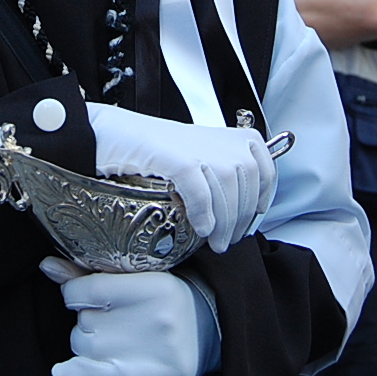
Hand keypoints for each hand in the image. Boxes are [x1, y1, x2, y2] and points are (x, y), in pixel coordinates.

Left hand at [41, 258, 202, 375]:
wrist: (207, 334)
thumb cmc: (164, 300)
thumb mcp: (138, 276)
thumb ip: (90, 272)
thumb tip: (46, 266)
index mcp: (154, 286)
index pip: (86, 289)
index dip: (75, 292)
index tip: (83, 293)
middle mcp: (152, 320)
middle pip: (83, 319)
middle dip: (89, 316)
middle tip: (115, 316)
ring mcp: (146, 352)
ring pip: (83, 344)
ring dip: (89, 341)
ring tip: (119, 336)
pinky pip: (91, 375)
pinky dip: (74, 372)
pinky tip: (64, 370)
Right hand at [86, 104, 275, 252]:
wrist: (110, 133)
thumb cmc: (154, 150)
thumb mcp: (199, 155)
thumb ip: (224, 175)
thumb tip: (242, 214)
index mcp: (232, 137)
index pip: (265, 171)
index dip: (261, 201)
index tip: (250, 223)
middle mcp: (221, 139)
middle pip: (247, 187)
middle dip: (240, 220)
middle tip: (225, 242)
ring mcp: (199, 147)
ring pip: (228, 192)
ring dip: (224, 223)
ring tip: (214, 242)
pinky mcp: (176, 158)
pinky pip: (201, 191)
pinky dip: (204, 212)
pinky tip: (200, 228)